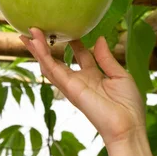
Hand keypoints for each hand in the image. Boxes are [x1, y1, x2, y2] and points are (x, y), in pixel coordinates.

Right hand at [20, 28, 145, 149]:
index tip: (70, 29)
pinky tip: (35, 43)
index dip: (74, 42)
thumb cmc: (128, 106)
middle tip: (37, 30)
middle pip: (58, 60)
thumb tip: (99, 39)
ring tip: (28, 32)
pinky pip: (52, 69)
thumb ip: (106, 58)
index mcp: (93, 76)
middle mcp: (79, 80)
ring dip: (38, 48)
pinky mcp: (69, 88)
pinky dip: (42, 55)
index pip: (80, 55)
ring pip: (49, 64)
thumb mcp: (120, 76)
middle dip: (47, 46)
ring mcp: (71, 84)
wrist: (128, 127)